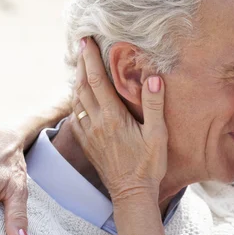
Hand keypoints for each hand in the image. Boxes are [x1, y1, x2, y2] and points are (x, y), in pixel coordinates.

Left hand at [70, 38, 167, 201]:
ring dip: (77, 79)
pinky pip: (75, 115)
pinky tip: (79, 95)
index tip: (87, 40)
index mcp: (112, 117)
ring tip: (81, 64)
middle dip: (81, 63)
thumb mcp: (158, 135)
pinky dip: (75, 98)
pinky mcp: (86, 143)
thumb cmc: (148, 165)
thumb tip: (153, 78)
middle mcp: (96, 122)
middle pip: (82, 85)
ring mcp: (88, 133)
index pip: (97, 80)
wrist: (131, 194)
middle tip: (83, 45)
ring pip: (76, 99)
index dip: (90, 59)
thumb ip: (154, 106)